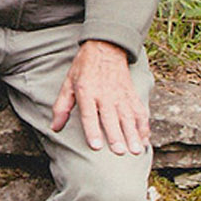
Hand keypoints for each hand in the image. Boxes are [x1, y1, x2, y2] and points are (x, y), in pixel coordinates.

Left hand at [51, 39, 149, 153]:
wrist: (105, 49)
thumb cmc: (84, 69)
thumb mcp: (68, 84)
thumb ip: (61, 106)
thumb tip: (55, 127)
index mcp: (86, 92)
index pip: (89, 114)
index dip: (92, 131)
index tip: (96, 146)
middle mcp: (105, 95)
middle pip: (111, 118)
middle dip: (116, 136)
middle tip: (120, 152)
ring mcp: (121, 95)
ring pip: (128, 118)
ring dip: (133, 135)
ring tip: (136, 151)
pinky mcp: (132, 95)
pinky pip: (140, 113)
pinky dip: (144, 127)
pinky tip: (145, 140)